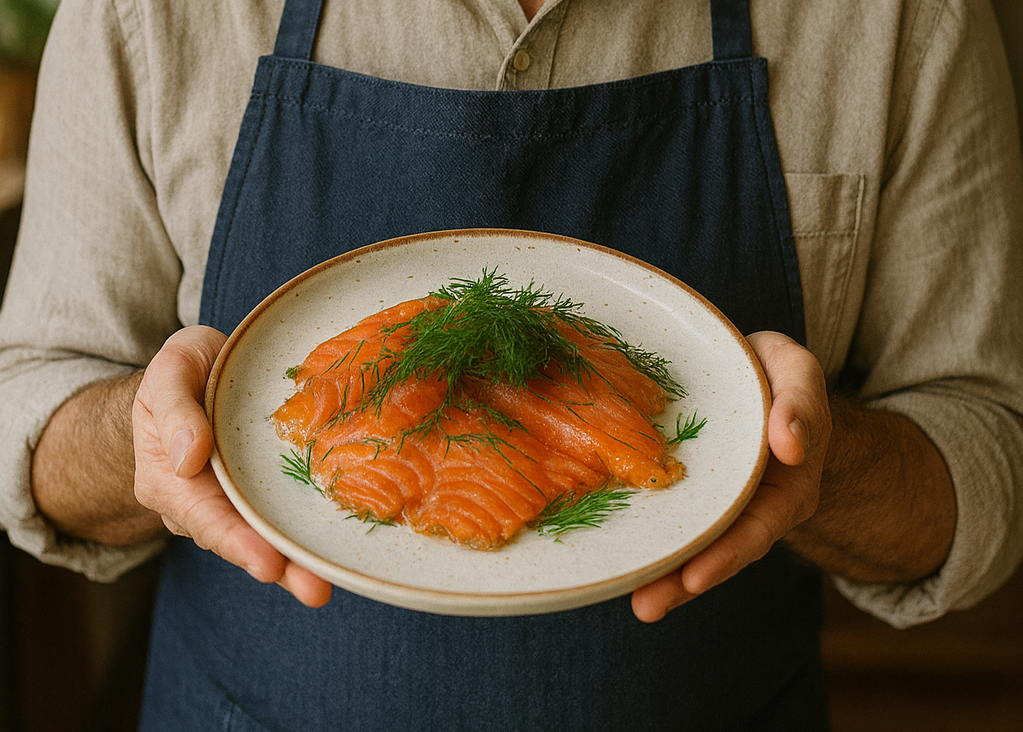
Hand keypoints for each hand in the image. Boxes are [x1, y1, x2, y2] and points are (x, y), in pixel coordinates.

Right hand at [132, 325, 332, 607]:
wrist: (200, 370)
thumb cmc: (182, 371)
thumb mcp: (169, 373)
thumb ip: (173, 409)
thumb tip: (188, 457)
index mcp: (170, 479)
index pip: (204, 517)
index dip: (236, 542)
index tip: (267, 564)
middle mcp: (202, 501)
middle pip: (240, 539)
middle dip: (278, 566)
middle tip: (315, 588)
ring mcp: (235, 500)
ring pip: (265, 536)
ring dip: (297, 563)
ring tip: (327, 585)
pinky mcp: (264, 492)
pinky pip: (285, 515)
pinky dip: (308, 534)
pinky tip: (339, 551)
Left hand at [631, 331, 830, 621]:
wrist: (757, 379)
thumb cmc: (778, 376)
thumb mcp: (797, 373)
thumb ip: (801, 402)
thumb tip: (791, 445)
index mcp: (789, 483)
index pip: (760, 524)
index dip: (729, 553)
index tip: (696, 576)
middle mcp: (756, 506)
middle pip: (722, 550)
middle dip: (685, 581)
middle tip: (647, 604)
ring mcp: (723, 507)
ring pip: (696, 548)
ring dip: (666, 579)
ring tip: (637, 604)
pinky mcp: (690, 500)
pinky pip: (673, 526)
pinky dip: (652, 550)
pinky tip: (620, 571)